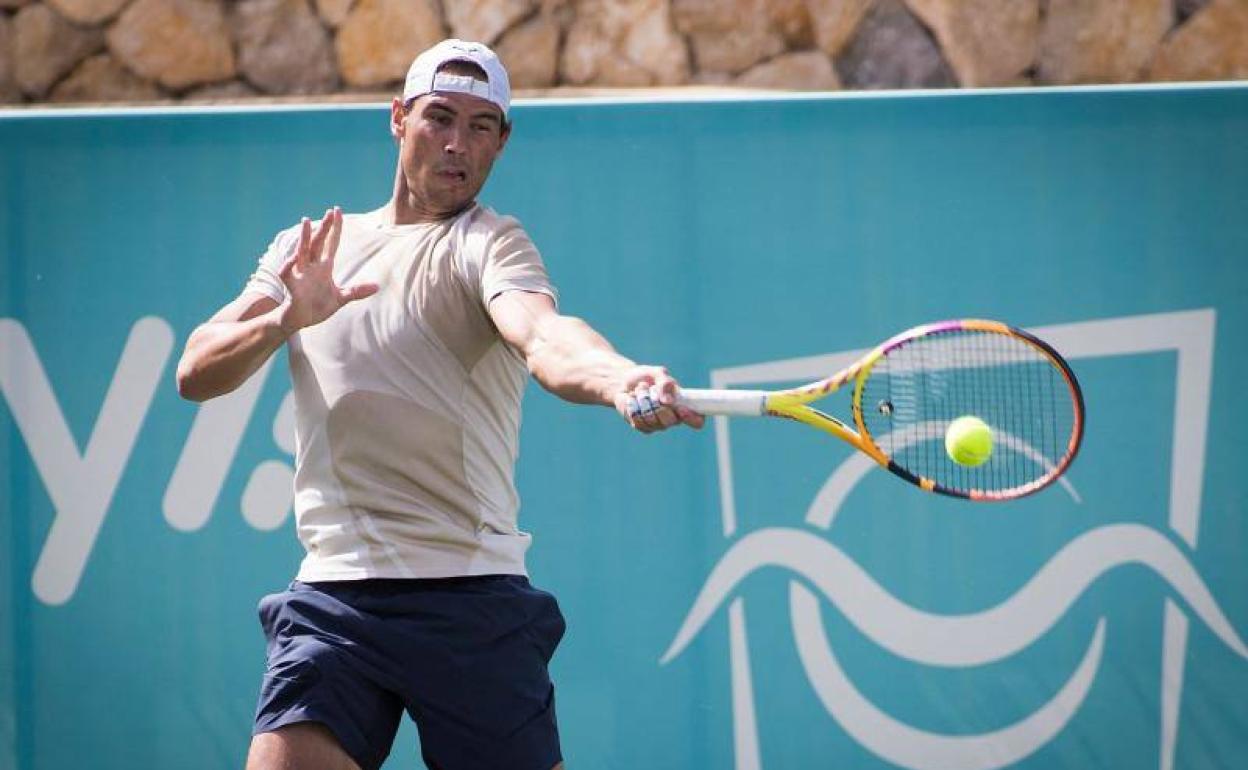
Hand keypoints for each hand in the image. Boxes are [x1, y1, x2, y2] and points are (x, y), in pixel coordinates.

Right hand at [276, 207, 378, 334]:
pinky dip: (289, 265)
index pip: (331, 243)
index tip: (338, 211)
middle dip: (324, 228)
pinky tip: (292, 257)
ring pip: (302, 251)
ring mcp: (300, 273)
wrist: (303, 320)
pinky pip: (288, 272)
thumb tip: (377, 286)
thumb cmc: (319, 306)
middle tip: (329, 212)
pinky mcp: (290, 283)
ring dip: (304, 237)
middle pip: (318, 243)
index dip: (335, 228)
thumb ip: (356, 291)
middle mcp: (312, 266)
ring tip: (306, 221)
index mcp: (324, 267)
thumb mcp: (341, 298)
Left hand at [612, 365, 704, 433]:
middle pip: (671, 420)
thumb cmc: (646, 377)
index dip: (692, 418)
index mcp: (683, 405)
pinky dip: (634, 405)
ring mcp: (657, 424)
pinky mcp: (642, 426)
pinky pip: (639, 421)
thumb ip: (666, 383)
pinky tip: (633, 399)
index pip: (697, 420)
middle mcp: (672, 418)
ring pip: (652, 419)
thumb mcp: (658, 374)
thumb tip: (668, 401)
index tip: (682, 408)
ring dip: (643, 400)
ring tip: (640, 390)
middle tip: (652, 389)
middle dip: (658, 402)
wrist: (624, 381)